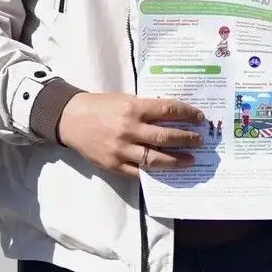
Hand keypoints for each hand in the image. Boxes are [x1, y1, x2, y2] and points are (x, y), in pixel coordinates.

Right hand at [56, 92, 204, 177]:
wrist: (71, 119)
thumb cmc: (101, 106)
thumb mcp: (125, 99)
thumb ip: (146, 108)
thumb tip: (173, 116)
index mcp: (133, 108)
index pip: (168, 110)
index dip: (187, 114)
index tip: (199, 118)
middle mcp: (129, 129)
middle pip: (166, 136)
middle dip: (187, 139)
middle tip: (199, 140)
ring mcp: (122, 149)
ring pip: (156, 158)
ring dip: (177, 160)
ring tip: (190, 160)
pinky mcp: (114, 165)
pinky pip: (139, 172)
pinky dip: (153, 172)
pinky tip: (165, 171)